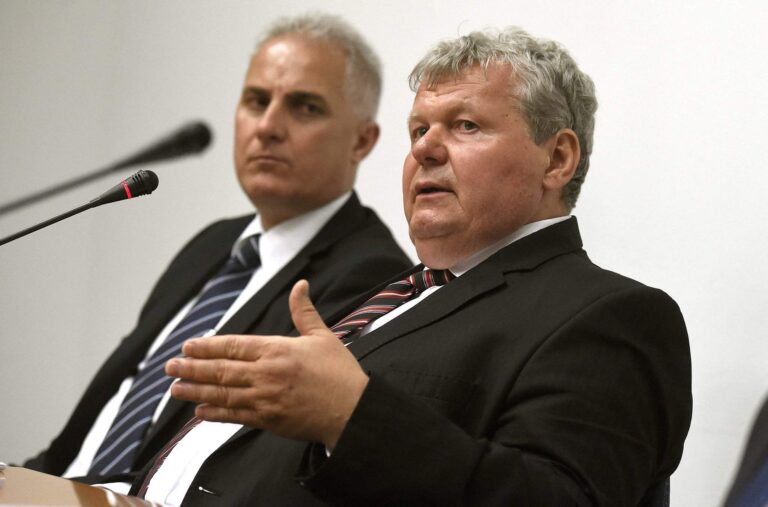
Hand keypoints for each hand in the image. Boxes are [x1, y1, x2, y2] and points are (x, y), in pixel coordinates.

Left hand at [166, 280, 368, 447]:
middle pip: (220, 369)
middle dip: (192, 367)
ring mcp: (264, 399)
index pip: (233, 345)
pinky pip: (234, 416)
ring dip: (195, 390)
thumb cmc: (340, 373)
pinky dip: (214, 413)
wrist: (353, 411)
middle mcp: (265, 374)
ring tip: (174, 388)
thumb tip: (300, 285)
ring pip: (222, 393)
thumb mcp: (323, 336)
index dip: (208, 345)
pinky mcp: (268, 420)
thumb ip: (304, 311)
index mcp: (277, 350)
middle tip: (170, 366)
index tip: (189, 345)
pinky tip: (199, 411)